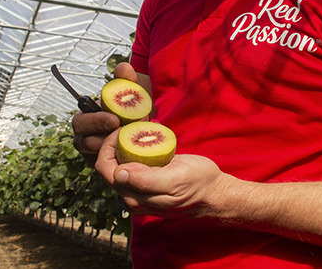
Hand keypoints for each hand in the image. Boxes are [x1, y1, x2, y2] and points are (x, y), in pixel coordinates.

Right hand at [71, 62, 139, 166]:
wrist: (140, 128)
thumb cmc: (129, 109)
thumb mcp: (129, 94)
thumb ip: (125, 80)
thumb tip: (122, 67)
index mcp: (85, 118)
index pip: (79, 122)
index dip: (95, 121)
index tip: (115, 119)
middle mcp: (84, 137)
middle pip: (82, 142)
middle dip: (101, 138)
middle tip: (121, 133)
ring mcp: (91, 153)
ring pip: (92, 156)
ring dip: (109, 150)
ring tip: (128, 143)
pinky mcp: (101, 165)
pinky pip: (103, 167)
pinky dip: (115, 162)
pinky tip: (129, 156)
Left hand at [95, 129, 229, 218]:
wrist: (215, 192)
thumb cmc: (199, 184)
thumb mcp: (175, 179)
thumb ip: (146, 180)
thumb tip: (119, 174)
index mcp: (135, 197)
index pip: (106, 169)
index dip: (107, 146)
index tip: (121, 129)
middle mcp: (132, 197)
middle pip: (108, 167)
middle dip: (113, 144)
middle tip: (127, 125)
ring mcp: (139, 192)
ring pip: (118, 166)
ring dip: (122, 146)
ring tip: (135, 129)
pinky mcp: (146, 185)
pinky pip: (131, 166)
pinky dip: (132, 150)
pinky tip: (142, 139)